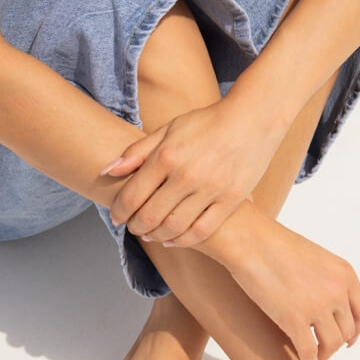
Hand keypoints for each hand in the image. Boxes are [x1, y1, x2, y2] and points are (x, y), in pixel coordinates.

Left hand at [101, 98, 285, 245]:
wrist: (253, 119)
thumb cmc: (207, 123)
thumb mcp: (169, 129)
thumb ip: (137, 151)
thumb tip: (107, 171)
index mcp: (167, 156)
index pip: (132, 195)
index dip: (119, 212)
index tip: (116, 217)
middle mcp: (187, 175)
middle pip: (150, 216)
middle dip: (135, 226)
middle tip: (132, 227)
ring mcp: (210, 190)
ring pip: (173, 227)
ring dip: (156, 235)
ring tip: (150, 234)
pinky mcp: (230, 201)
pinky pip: (201, 230)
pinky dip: (182, 240)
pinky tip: (172, 239)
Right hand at [225, 210, 359, 359]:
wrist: (251, 241)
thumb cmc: (274, 244)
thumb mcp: (315, 256)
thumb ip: (326, 278)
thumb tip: (324, 298)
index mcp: (345, 274)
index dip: (356, 328)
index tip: (349, 338)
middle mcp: (337, 292)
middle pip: (347, 330)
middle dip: (338, 342)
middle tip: (326, 348)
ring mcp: (317, 307)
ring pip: (332, 344)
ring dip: (325, 354)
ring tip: (316, 358)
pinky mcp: (294, 321)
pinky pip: (309, 352)